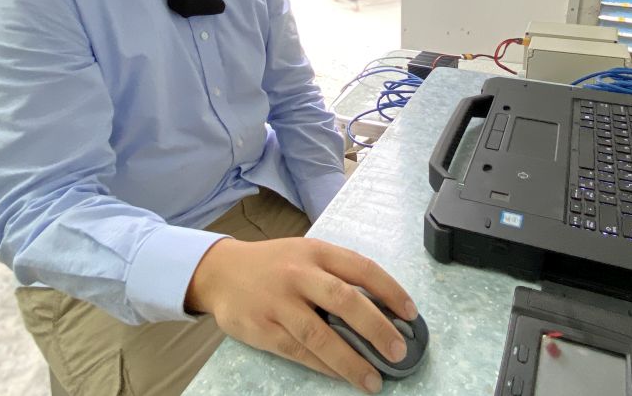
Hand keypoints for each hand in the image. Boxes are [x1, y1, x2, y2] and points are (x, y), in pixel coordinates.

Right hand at [185, 237, 417, 393]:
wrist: (221, 272)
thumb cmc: (274, 265)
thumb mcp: (306, 254)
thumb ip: (337, 274)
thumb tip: (380, 307)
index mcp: (317, 252)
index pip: (362, 269)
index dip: (391, 291)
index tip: (411, 314)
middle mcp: (299, 274)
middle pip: (345, 301)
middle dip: (377, 328)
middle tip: (399, 351)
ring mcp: (279, 303)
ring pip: (321, 335)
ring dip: (351, 361)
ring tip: (373, 380)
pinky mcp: (262, 329)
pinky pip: (298, 352)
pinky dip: (323, 366)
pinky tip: (340, 375)